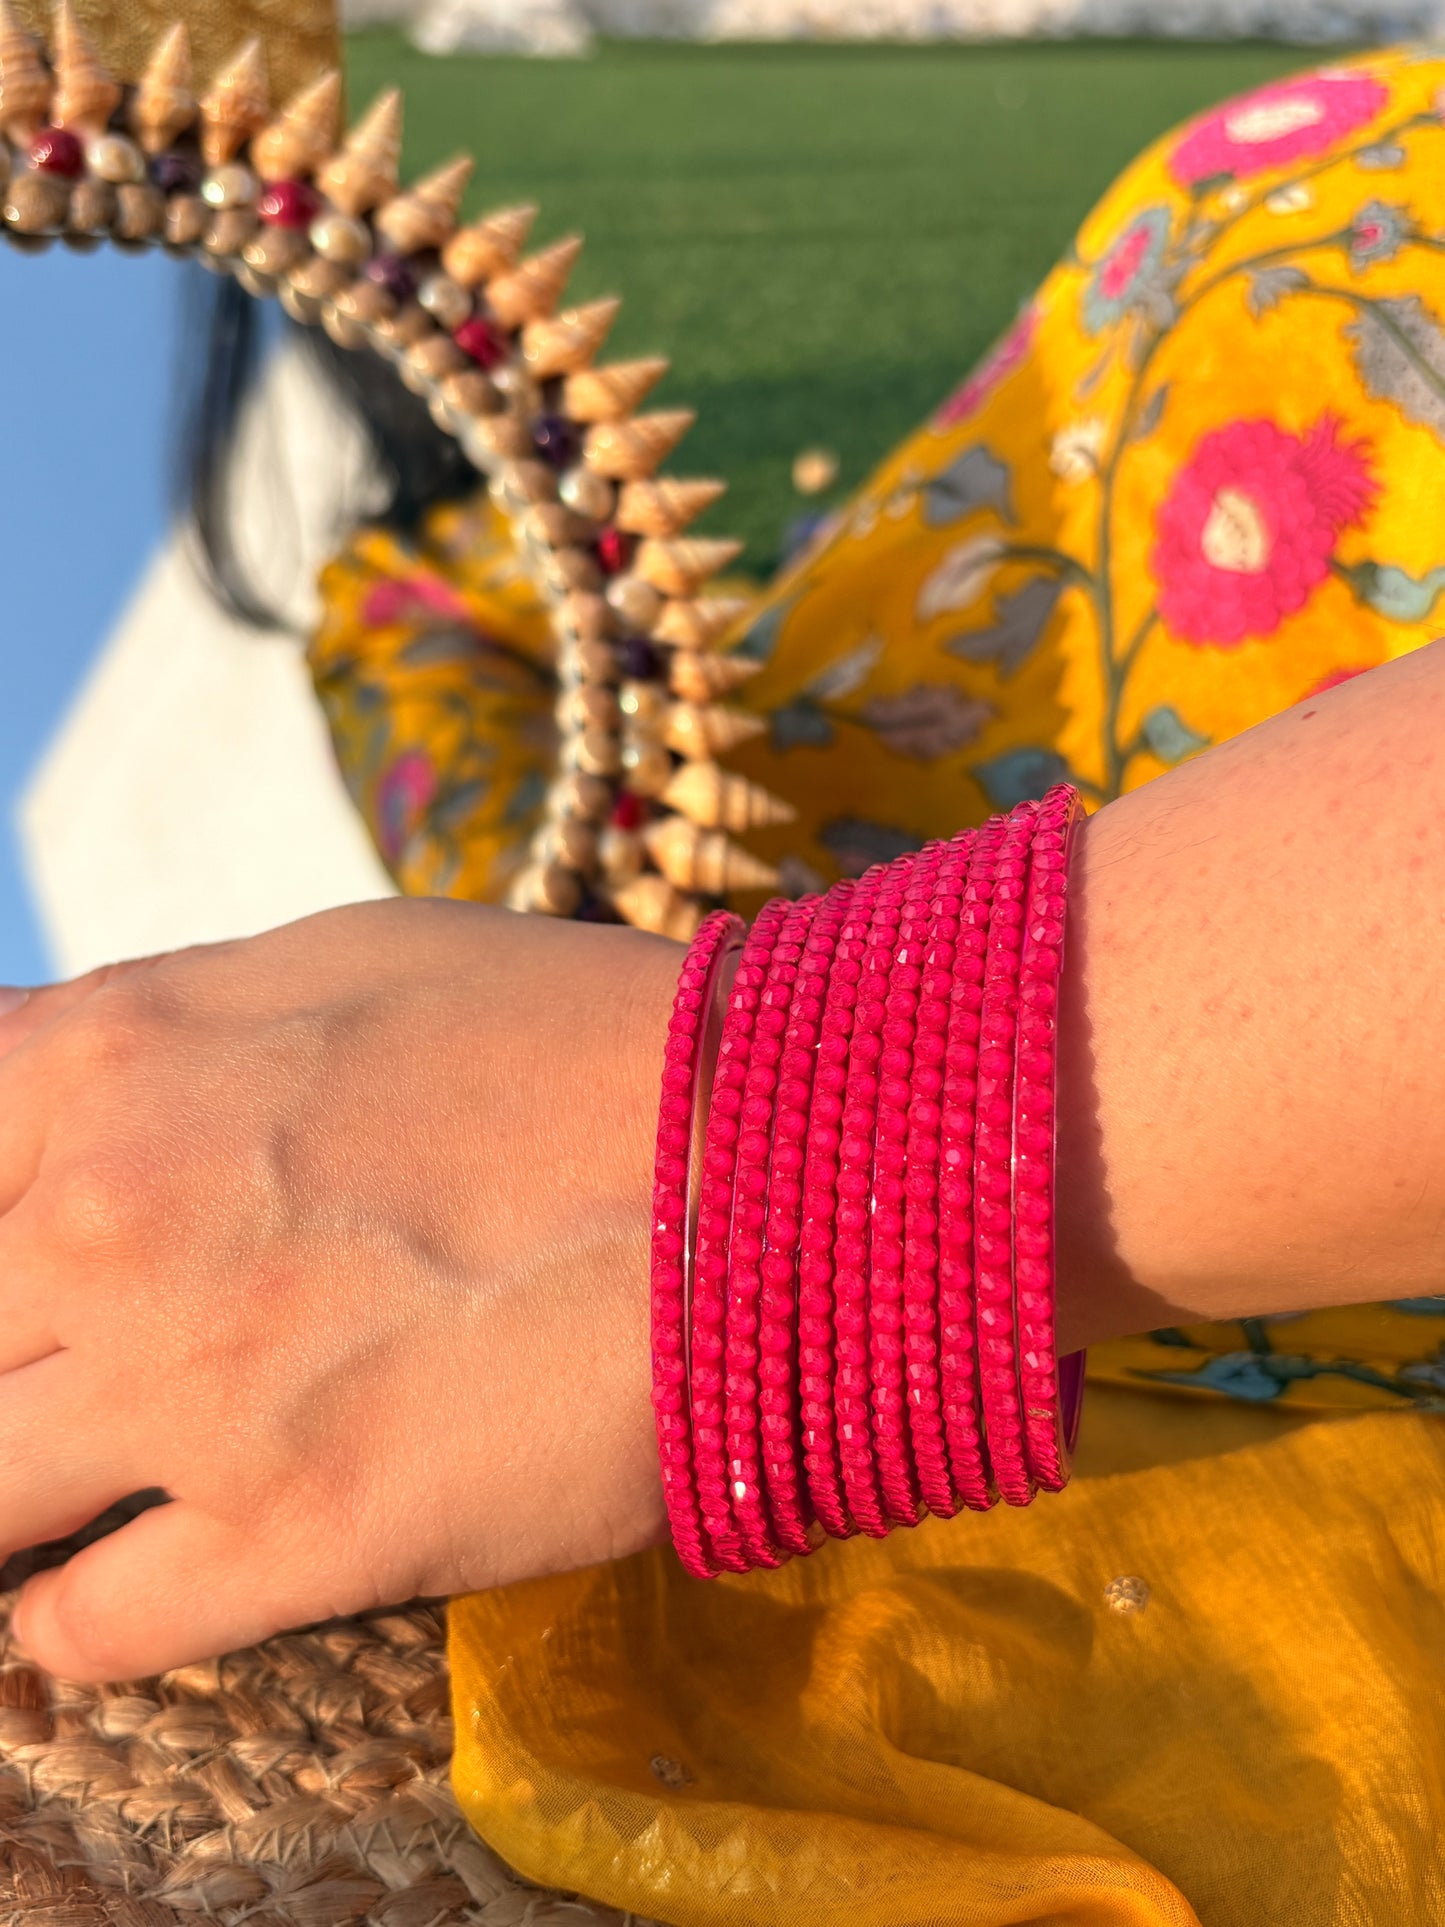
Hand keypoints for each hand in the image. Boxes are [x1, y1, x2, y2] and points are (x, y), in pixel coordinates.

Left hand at [0, 899, 679, 1681]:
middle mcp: (110, 1218)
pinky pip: (79, 1630)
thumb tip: (70, 1101)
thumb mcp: (338, 963)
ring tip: (90, 1485)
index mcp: (112, 1059)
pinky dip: (76, 1615)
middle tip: (93, 1372)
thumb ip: (161, 1034)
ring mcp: (194, 1389)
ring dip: (22, 1494)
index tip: (33, 1279)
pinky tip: (141, 1572)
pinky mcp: (296, 1536)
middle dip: (17, 1356)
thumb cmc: (570, 1033)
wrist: (762, 1151)